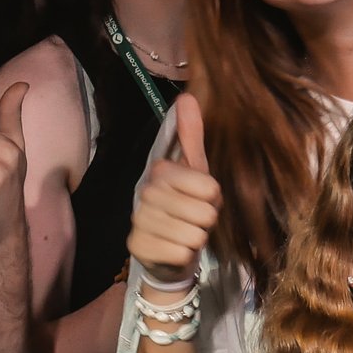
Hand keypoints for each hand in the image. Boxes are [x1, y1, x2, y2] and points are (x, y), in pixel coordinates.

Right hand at [127, 93, 222, 284]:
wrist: (169, 251)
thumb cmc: (188, 207)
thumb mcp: (196, 171)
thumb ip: (192, 137)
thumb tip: (187, 97)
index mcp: (161, 171)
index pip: (210, 187)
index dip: (214, 198)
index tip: (203, 199)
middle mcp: (146, 192)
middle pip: (205, 212)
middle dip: (206, 220)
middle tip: (193, 219)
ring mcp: (139, 220)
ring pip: (194, 234)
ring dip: (196, 238)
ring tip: (185, 233)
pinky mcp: (138, 247)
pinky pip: (181, 253)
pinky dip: (184, 255)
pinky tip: (174, 249)